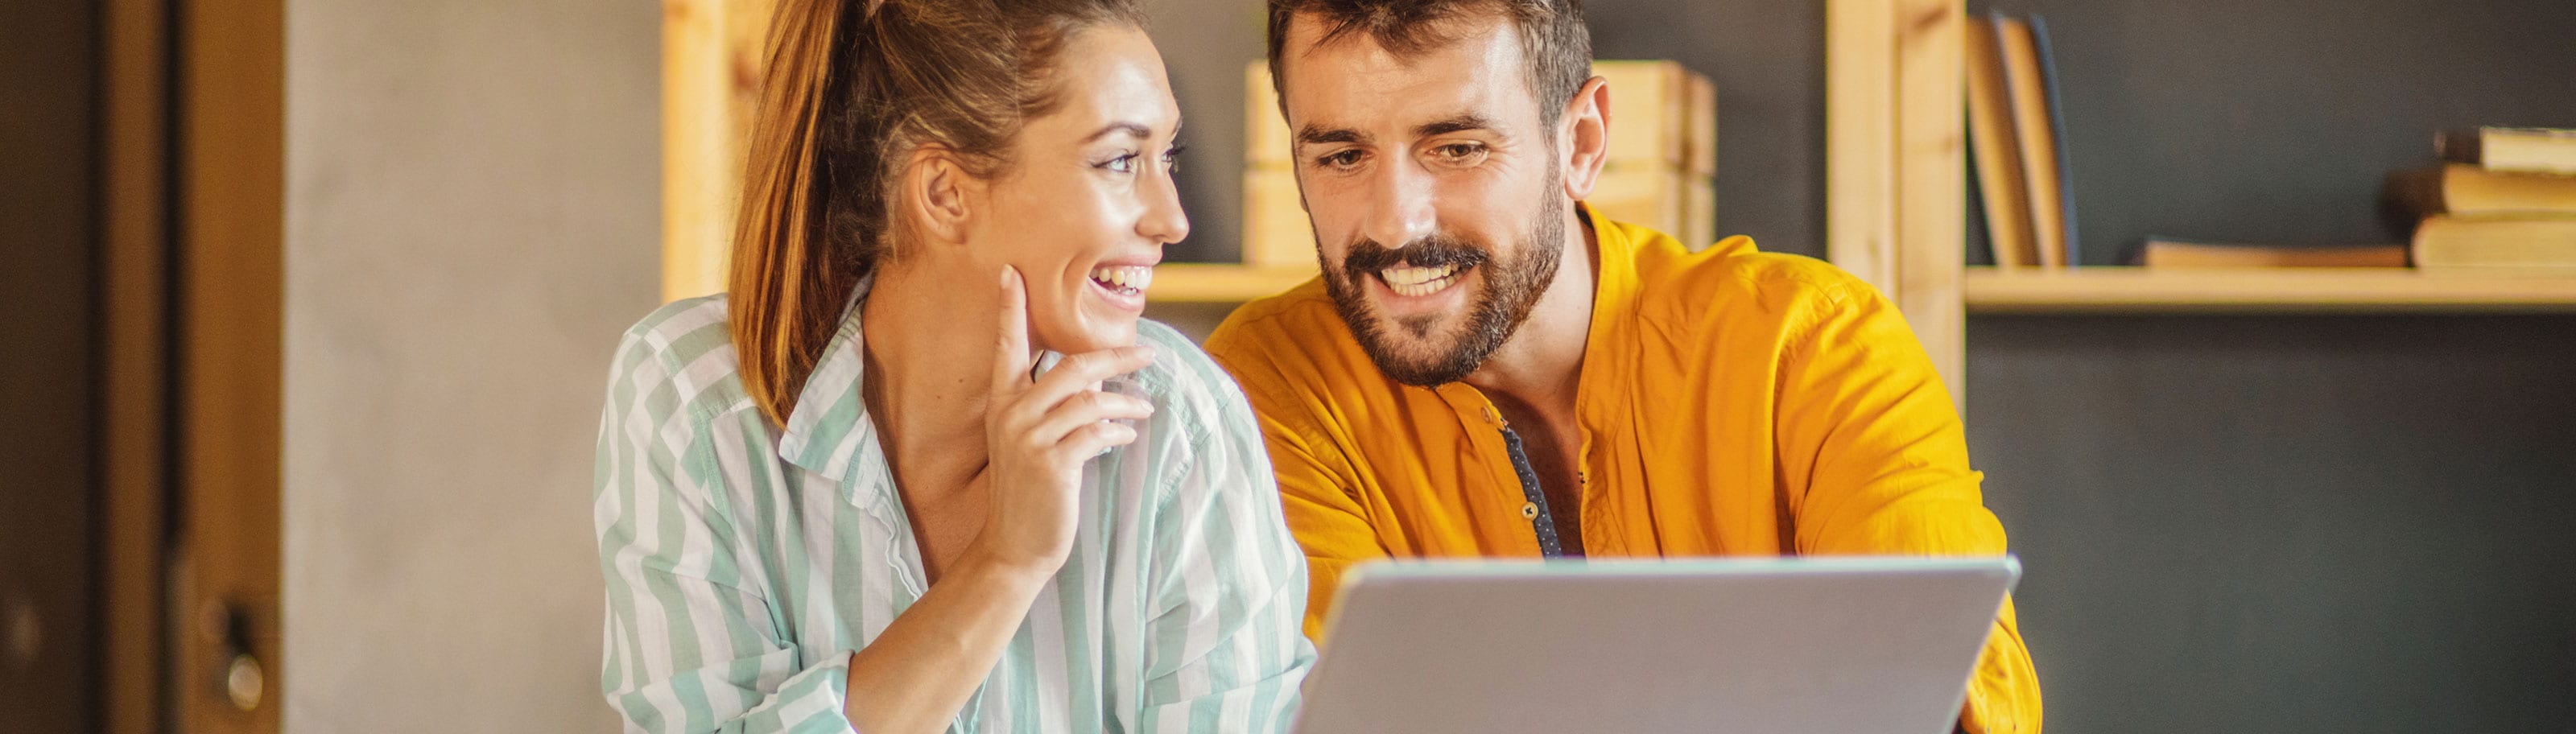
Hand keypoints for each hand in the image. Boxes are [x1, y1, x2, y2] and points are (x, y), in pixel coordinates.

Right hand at [971, 266, 1155, 577]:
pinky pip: (1097, 432)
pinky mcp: (1052, 464)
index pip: (1006, 345)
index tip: (1011, 272)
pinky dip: (1119, 431)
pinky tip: (1128, 436)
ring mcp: (1030, 439)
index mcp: (1001, 403)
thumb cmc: (1029, 490)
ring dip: (1126, 401)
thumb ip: (1055, 406)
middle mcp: (1011, 414)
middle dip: (1115, 356)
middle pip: (1071, 365)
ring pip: (1090, 399)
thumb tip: (1095, 379)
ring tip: (1145, 409)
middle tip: (1148, 353)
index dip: (1010, 308)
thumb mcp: (1031, 441)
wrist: (1014, 546)